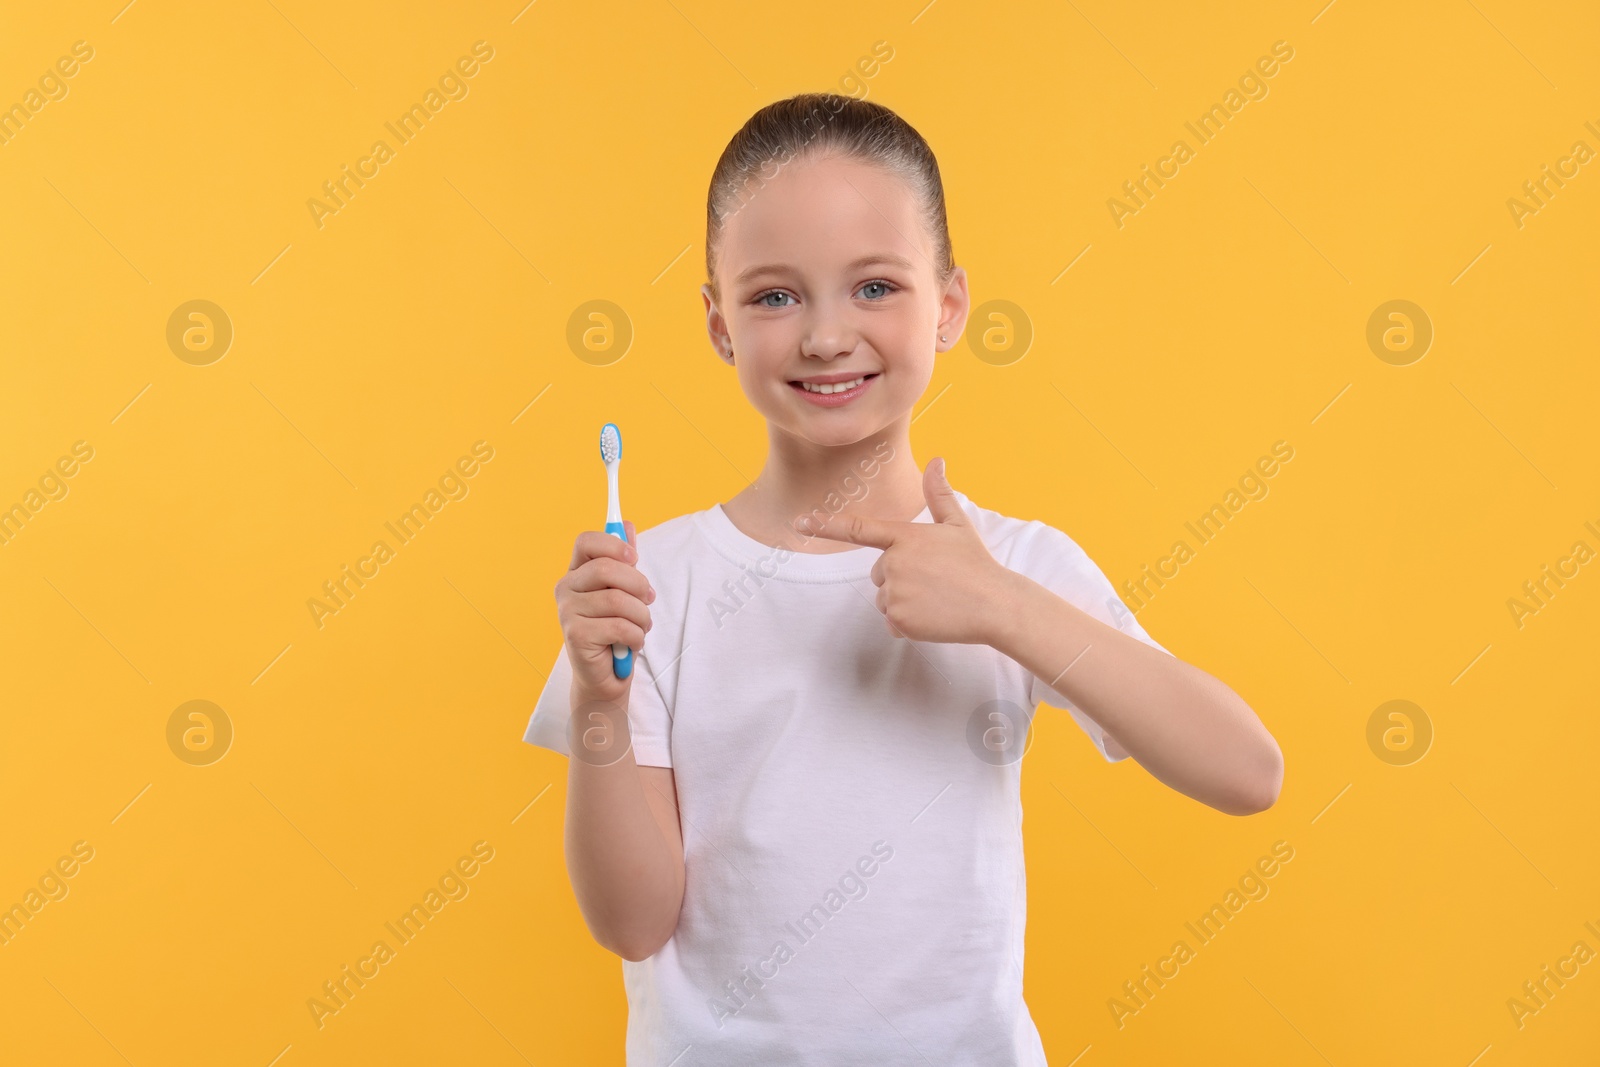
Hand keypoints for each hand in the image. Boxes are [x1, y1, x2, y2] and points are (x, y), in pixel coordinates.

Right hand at [555, 520, 655, 700]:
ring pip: (617, 600)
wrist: (605, 676)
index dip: (614, 544)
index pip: (586, 541)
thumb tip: (627, 525)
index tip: (634, 558)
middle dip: (638, 584)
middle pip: (606, 568)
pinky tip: (631, 642)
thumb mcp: (624, 592)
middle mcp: (566, 589)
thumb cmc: (615, 630)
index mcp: (576, 572)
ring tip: (642, 627)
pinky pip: (619, 626)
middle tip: (649, 599)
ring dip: (641, 616)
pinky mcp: (575, 635)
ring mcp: (567, 612)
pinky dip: (636, 636)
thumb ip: (624, 560)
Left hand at [798, 458, 1018, 645]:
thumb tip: (937, 460)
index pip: (858, 528)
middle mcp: (894, 562)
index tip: (799, 522)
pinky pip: (892, 621)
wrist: (996, 605)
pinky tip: (934, 616)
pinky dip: (909, 623)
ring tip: (937, 599)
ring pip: (885, 598)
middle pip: (878, 573)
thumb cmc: (977, 564)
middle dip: (900, 578)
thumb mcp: (958, 525)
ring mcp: (895, 591)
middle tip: (935, 581)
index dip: (825, 524)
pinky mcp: (899, 618)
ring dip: (905, 602)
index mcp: (905, 536)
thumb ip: (939, 494)